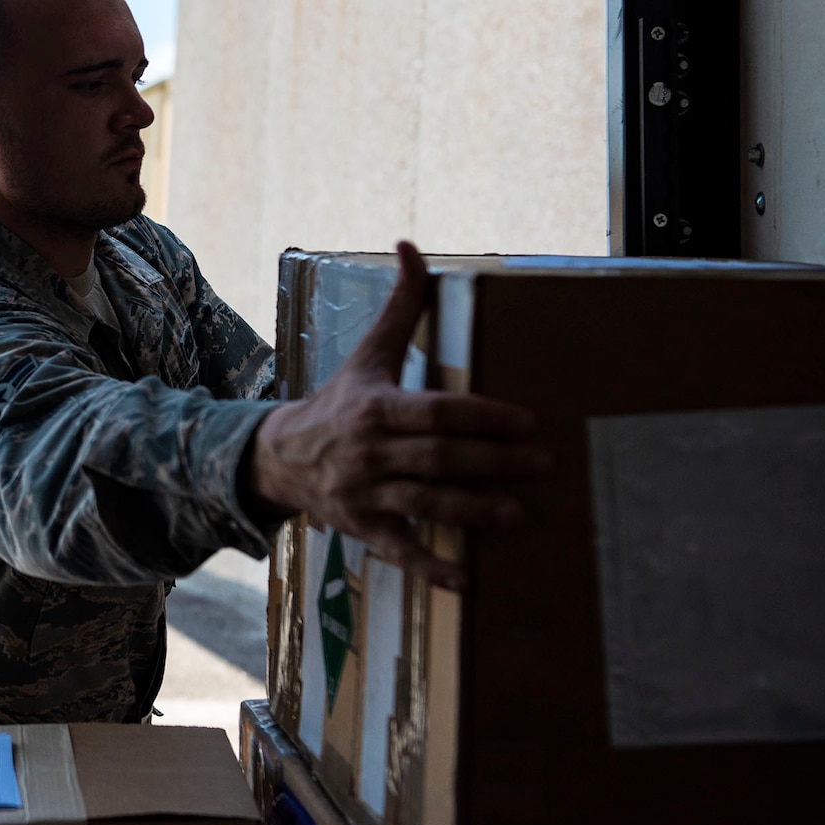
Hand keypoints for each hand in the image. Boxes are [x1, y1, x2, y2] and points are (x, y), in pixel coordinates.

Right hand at [249, 241, 547, 589]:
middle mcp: (370, 451)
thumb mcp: (368, 354)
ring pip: (424, 502)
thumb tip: (412, 246)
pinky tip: (466, 578)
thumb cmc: (341, 401)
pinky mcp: (363, 527)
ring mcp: (365, 492)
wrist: (280, 456)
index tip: (528, 421)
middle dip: (493, 462)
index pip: (435, 411)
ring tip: (519, 512)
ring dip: (472, 510)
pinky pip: (399, 550)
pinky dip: (430, 566)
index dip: (482, 417)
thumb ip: (401, 305)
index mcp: (376, 407)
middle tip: (545, 463)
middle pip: (438, 458)